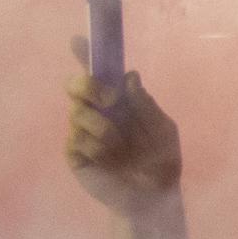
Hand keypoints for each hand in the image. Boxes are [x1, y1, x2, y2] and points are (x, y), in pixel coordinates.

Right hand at [63, 51, 180, 215]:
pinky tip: (110, 161)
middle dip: (89, 86)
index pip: (98, 73)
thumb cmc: (161, 162)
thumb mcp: (163, 131)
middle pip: (74, 85)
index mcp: (118, 101)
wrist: (154, 198)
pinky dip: (97, 148)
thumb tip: (129, 75)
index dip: (85, 55)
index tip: (78, 40)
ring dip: (103, 128)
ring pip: (77, 113)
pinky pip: (76, 139)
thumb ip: (146, 105)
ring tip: (121, 147)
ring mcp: (82, 131)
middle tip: (110, 101)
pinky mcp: (74, 153)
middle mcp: (96, 111)